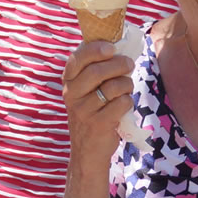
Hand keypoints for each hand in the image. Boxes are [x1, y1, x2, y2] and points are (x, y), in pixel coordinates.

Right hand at [61, 38, 134, 171]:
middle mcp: (72, 95)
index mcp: (68, 82)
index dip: (95, 49)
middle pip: (98, 71)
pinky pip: (122, 103)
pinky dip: (128, 101)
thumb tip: (118, 46)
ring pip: (114, 87)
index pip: (77, 58)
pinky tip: (123, 106)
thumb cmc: (92, 113)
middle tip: (129, 64)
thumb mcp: (85, 91)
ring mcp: (84, 110)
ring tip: (126, 88)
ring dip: (127, 84)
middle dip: (119, 64)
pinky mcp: (98, 124)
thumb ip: (95, 70)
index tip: (112, 48)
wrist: (88, 151)